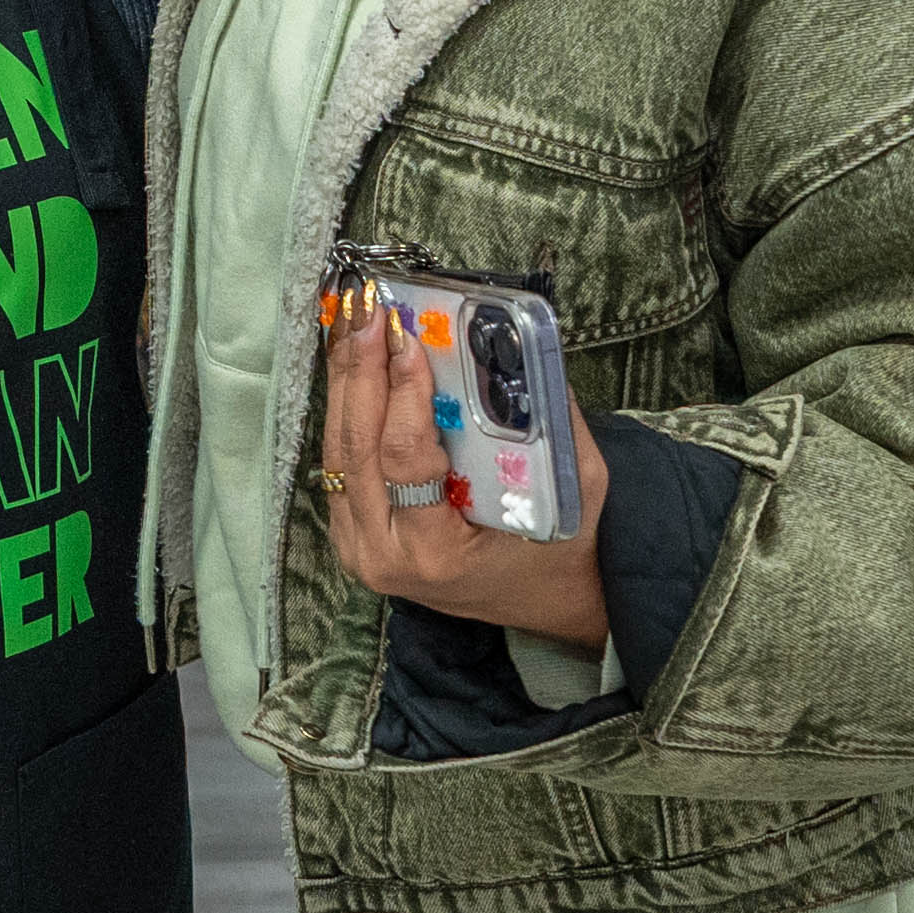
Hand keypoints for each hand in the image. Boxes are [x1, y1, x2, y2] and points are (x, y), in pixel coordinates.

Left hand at [317, 309, 603, 641]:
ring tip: (355, 324)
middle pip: (356, 449)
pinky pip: (338, 462)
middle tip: (371, 313)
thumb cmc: (560, 547)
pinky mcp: (351, 533)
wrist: (543, 599)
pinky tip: (354, 364)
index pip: (404, 462)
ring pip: (337, 452)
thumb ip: (551, 421)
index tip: (408, 340)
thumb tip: (515, 345)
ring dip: (346, 382)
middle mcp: (384, 556)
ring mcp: (359, 548)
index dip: (403, 395)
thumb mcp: (576, 487)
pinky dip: (345, 408)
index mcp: (436, 553)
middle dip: (362, 372)